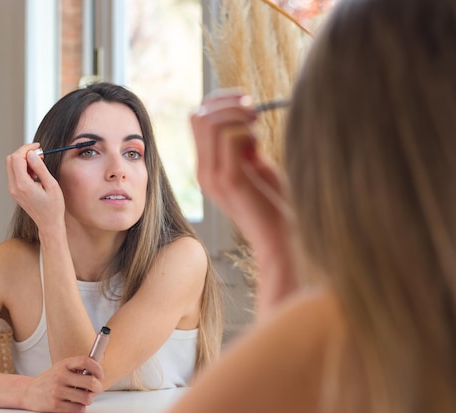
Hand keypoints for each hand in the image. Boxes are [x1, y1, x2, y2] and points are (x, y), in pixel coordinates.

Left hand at [5, 144, 65, 233]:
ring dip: (23, 160)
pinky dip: (22, 168)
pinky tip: (35, 172)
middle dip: (23, 153)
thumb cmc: (54, 207)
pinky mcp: (14, 191)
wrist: (48, 223)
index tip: (38, 147)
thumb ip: (40, 168)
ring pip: (11, 165)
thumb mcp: (51, 185)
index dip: (26, 149)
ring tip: (39, 164)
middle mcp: (14, 187)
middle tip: (39, 154)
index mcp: (23, 185)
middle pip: (10, 160)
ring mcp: (12, 190)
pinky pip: (14, 173)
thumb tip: (31, 154)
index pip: (17, 158)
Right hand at [22, 356, 104, 412]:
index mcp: (64, 364)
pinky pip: (78, 409)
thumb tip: (98, 372)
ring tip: (83, 397)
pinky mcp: (55, 405)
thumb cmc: (51, 379)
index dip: (97, 368)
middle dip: (97, 387)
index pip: (86, 361)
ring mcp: (57, 391)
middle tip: (95, 388)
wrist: (29, 392)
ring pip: (86, 398)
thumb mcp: (62, 367)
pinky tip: (74, 404)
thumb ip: (78, 368)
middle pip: (90, 382)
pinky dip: (80, 408)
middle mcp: (60, 376)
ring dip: (88, 399)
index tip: (100, 375)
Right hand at [190, 91, 297, 311]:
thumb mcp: (257, 166)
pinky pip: (231, 137)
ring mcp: (213, 176)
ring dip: (238, 114)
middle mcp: (204, 171)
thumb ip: (245, 143)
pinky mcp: (230, 180)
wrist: (283, 241)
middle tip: (255, 111)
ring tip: (258, 125)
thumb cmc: (276, 205)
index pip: (198, 119)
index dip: (221, 102)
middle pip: (198, 116)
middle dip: (228, 102)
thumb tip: (242, 116)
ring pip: (210, 121)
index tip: (249, 105)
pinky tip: (260, 146)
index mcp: (208, 167)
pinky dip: (248, 131)